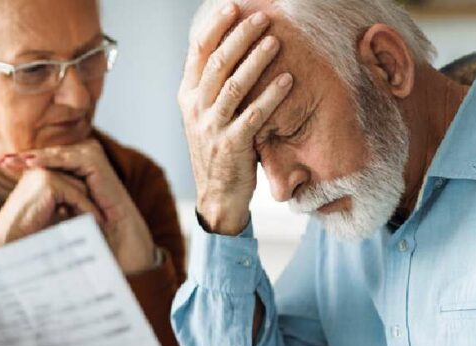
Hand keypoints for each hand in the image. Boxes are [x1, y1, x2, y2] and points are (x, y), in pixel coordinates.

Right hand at [0, 168, 101, 257]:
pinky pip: (77, 195)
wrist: (5, 241)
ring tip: (103, 221)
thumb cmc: (23, 233)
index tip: (99, 212)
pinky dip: (87, 210)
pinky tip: (97, 223)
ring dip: (91, 205)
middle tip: (105, 216)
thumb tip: (83, 209)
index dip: (84, 195)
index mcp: (37, 174)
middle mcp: (39, 169)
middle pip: (77, 179)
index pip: (69, 179)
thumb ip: (63, 205)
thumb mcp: (47, 214)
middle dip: (91, 197)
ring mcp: (43, 172)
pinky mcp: (48, 182)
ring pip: (80, 186)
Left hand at [3, 141, 157, 274]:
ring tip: (13, 162)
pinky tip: (31, 163)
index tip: (2, 165)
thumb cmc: (89, 221)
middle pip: (48, 155)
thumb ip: (47, 190)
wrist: (113, 231)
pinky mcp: (94, 160)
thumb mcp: (62, 202)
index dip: (24, 162)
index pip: (46, 160)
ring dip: (33, 158)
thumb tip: (20, 191)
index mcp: (77, 162)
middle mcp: (84, 155)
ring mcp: (90, 154)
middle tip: (2, 161)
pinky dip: (48, 160)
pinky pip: (66, 159)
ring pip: (55, 155)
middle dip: (25, 158)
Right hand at [180, 4, 293, 234]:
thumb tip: (228, 49)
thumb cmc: (217, 150)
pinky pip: (253, 115)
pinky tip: (288, 79)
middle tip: (262, 17)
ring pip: (233, 86)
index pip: (197, 53)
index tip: (232, 6)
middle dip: (240, 36)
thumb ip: (212, 87)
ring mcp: (211, 127)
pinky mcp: (231, 145)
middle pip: (216, 63)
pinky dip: (271, 95)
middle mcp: (195, 109)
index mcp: (187, 97)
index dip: (215, 27)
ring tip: (276, 41)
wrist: (216, 196)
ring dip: (256, 61)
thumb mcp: (205, 116)